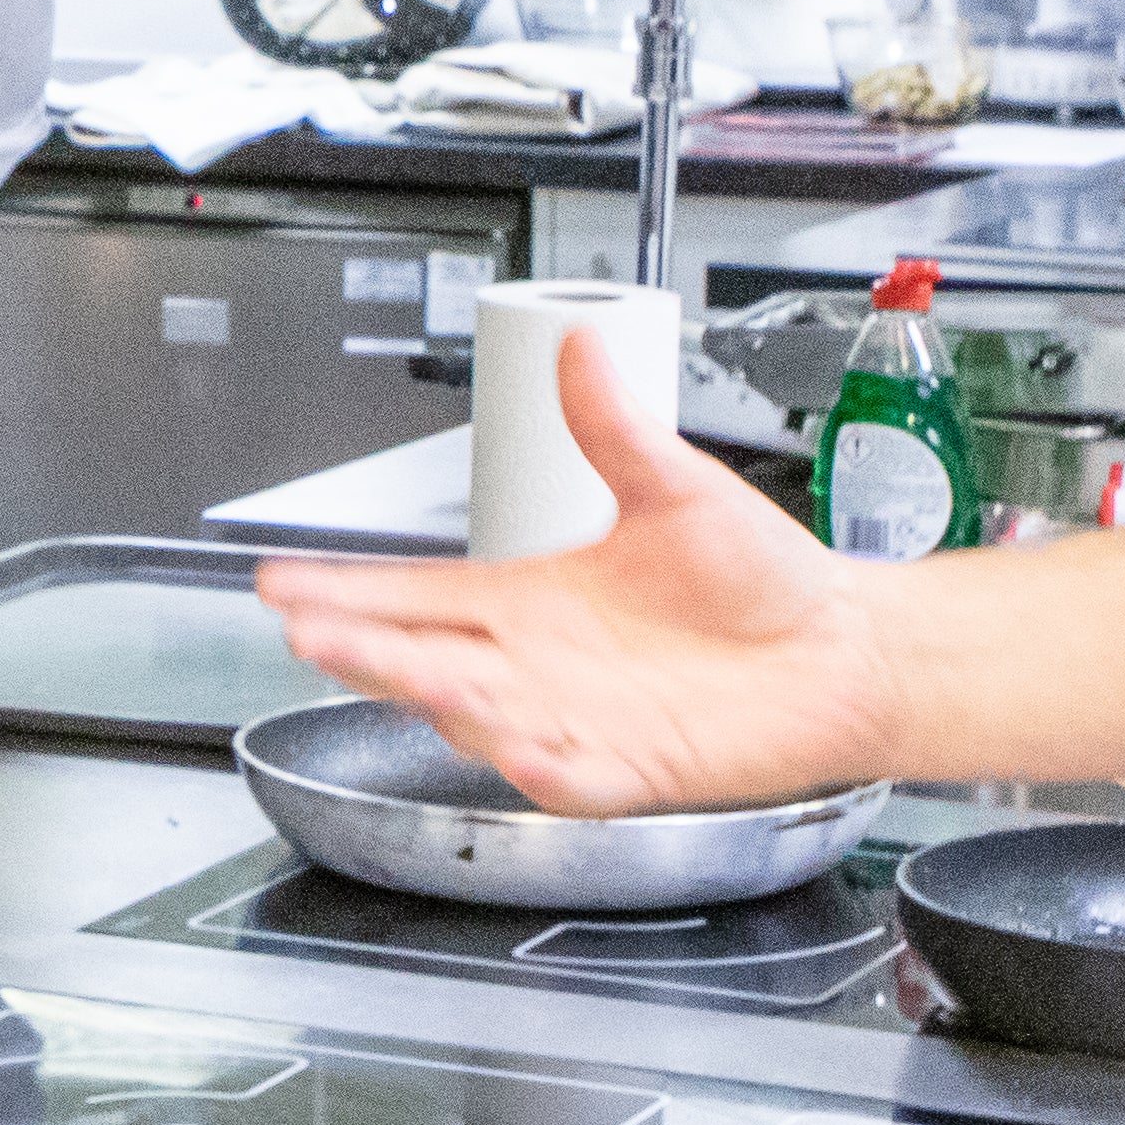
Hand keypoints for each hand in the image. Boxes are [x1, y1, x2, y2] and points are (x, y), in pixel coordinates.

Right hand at [261, 322, 902, 810]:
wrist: (841, 649)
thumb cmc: (760, 580)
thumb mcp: (676, 487)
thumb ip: (614, 427)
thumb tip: (579, 344)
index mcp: (534, 599)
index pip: (418, 595)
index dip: (349, 591)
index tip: (283, 582)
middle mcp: (541, 665)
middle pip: (425, 659)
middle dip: (364, 648)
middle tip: (311, 631)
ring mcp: (579, 721)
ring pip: (481, 719)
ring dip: (439, 700)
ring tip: (405, 671)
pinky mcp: (633, 769)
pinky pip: (573, 780)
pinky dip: (544, 769)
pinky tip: (520, 745)